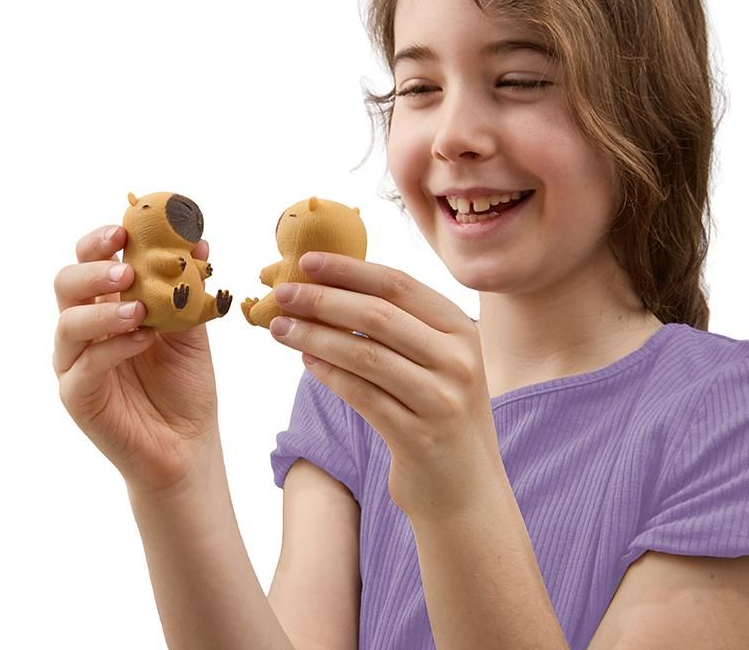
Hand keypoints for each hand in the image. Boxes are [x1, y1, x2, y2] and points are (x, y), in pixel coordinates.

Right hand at [53, 225, 221, 495]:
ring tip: (139, 310)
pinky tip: (142, 340)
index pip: (90, 262)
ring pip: (67, 324)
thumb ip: (189, 289)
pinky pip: (83, 366)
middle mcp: (86, 330)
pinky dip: (113, 347)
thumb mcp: (191, 328)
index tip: (124, 232)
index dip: (100, 242)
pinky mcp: (78, 395)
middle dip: (93, 270)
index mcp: (109, 305)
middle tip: (125, 271)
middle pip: (66, 284)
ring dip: (102, 310)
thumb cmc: (185, 381)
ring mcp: (76, 362)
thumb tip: (199, 243)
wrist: (189, 440)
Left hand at [269, 252, 503, 521]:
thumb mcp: (436, 360)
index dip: (349, 269)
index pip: (398, 285)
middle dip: (324, 299)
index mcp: (461, 329)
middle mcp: (458, 359)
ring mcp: (442, 399)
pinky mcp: (419, 437)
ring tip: (280, 328)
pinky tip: (305, 360)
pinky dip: (328, 374)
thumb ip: (399, 325)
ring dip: (315, 336)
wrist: (467, 488)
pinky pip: (361, 395)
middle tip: (283, 294)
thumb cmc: (439, 411)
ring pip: (364, 355)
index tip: (307, 260)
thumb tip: (330, 286)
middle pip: (378, 316)